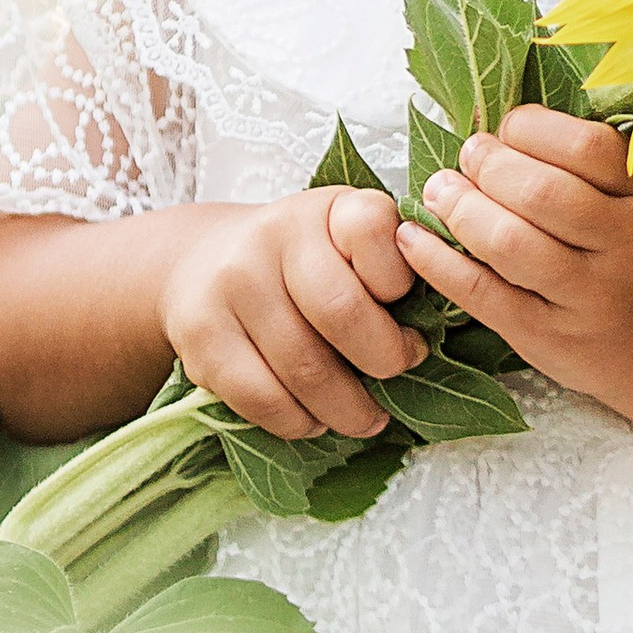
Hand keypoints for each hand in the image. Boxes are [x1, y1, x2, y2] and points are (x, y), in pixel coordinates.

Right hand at [159, 186, 422, 440]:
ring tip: (365, 418)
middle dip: (384, 361)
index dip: (401, 281)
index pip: (373, 231)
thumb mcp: (344, 241)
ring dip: (346, 409)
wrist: (198, 262)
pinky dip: (297, 422)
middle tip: (396, 376)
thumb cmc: (296, 262)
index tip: (409, 314)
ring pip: (304, 369)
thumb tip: (433, 333)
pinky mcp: (200, 335)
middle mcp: (271, 236)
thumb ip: (389, 265)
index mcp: (323, 210)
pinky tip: (313, 421)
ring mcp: (230, 284)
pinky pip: (261, 398)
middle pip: (342, 313)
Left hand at [395, 107, 632, 408]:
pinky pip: (483, 295)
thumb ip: (589, 164)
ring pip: (508, 243)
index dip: (531, 128)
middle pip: (539, 193)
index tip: (507, 129)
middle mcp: (625, 248)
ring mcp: (588, 299)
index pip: (586, 146)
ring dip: (458, 208)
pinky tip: (412, 239)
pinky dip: (437, 262)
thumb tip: (495, 126)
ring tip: (438, 191)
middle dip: (486, 165)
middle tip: (465, 157)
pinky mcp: (551, 340)